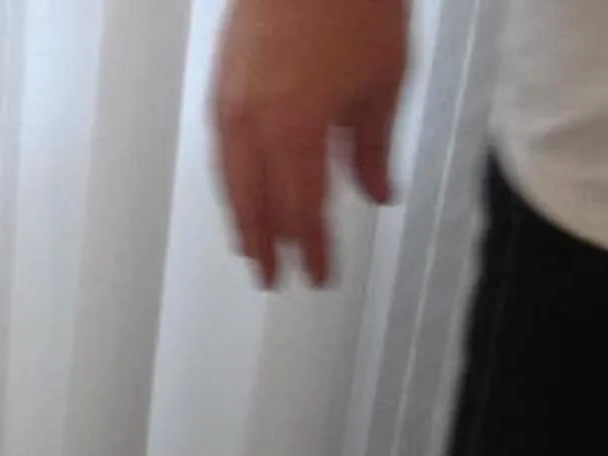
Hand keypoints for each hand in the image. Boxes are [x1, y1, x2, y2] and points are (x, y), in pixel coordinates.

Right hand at [211, 0, 407, 287]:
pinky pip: (223, 146)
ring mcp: (231, 100)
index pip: (301, 212)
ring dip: (243, 216)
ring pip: (232, 178)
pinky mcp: (224, 78)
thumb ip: (373, 147)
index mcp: (296, 131)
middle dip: (268, 245)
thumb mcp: (384, 80)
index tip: (319, 276)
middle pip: (257, 204)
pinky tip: (241, 184)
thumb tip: (375, 195)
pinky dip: (232, 177)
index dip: (311, 250)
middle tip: (274, 277)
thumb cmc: (354, 0)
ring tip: (251, 243)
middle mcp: (253, 123)